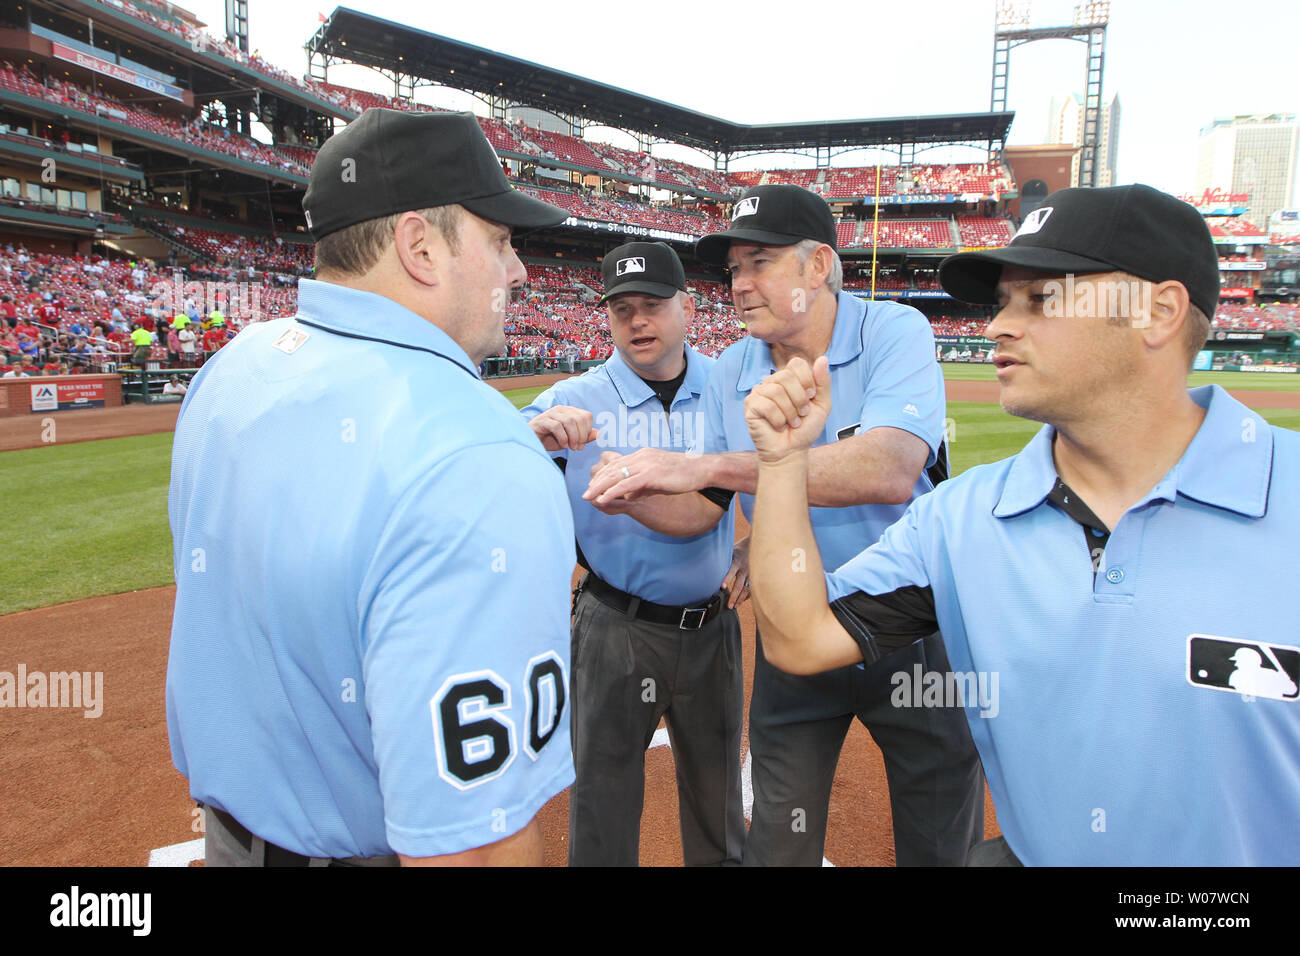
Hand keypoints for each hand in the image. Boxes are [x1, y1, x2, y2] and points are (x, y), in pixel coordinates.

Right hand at [528, 405, 597, 451]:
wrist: (532, 442)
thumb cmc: (551, 440)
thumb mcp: (571, 440)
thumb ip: (584, 437)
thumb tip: (599, 434)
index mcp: (570, 412)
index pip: (586, 416)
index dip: (587, 431)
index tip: (582, 444)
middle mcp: (561, 409)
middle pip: (579, 418)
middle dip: (581, 435)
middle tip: (577, 448)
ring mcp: (551, 413)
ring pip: (569, 421)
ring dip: (573, 437)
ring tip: (570, 447)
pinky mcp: (542, 420)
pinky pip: (557, 426)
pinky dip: (562, 438)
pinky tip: (562, 445)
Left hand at [583, 447, 703, 505]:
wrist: (703, 469)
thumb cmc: (685, 474)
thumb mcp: (660, 477)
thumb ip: (645, 484)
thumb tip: (632, 494)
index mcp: (643, 455)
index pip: (617, 463)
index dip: (603, 475)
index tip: (594, 486)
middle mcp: (641, 456)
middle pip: (612, 468)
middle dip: (597, 481)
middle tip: (585, 492)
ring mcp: (646, 464)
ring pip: (615, 476)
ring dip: (599, 487)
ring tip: (588, 497)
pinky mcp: (651, 475)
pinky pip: (625, 484)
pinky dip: (611, 492)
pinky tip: (602, 500)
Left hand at [722, 534, 750, 608]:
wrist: (755, 545)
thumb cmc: (738, 549)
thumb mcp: (730, 550)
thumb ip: (721, 558)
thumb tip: (706, 562)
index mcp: (737, 562)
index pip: (731, 571)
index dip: (727, 579)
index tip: (722, 587)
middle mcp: (744, 569)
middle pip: (739, 585)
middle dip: (734, 596)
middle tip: (728, 606)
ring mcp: (750, 574)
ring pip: (746, 590)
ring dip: (740, 599)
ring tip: (733, 607)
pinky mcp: (754, 577)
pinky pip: (751, 589)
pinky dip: (746, 596)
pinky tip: (740, 602)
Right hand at [744, 355, 830, 462]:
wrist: (791, 451)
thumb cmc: (805, 429)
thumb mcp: (822, 404)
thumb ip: (823, 382)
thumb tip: (823, 358)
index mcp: (789, 378)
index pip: (796, 363)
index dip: (807, 380)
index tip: (810, 397)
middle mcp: (772, 382)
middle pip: (786, 376)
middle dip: (799, 399)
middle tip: (801, 414)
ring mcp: (759, 392)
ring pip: (776, 391)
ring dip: (789, 412)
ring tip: (791, 422)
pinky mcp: (750, 405)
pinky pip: (766, 405)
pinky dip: (778, 419)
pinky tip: (778, 425)